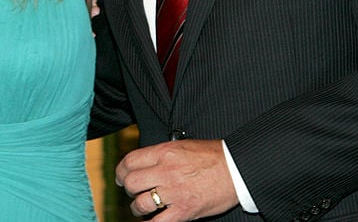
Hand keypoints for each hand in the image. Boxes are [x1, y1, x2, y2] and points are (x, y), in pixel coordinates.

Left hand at [115, 139, 237, 219]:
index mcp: (165, 153)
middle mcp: (166, 171)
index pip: (130, 161)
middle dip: (128, 189)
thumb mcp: (182, 146)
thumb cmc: (212, 156)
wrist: (236, 168)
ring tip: (141, 207)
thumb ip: (161, 154)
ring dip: (137, 207)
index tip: (121, 176)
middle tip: (132, 191)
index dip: (121, 170)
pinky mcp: (184, 210)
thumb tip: (143, 164)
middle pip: (131, 182)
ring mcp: (174, 192)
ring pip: (140, 203)